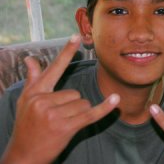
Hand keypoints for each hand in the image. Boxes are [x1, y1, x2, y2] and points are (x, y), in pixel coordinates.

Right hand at [0, 34, 119, 163]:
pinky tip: (115, 101)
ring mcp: (53, 114)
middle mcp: (43, 100)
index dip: (67, 52)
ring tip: (61, 125)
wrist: (24, 156)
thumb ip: (33, 79)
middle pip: (76, 93)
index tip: (76, 36)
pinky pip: (90, 114)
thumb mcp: (26, 101)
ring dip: (78, 115)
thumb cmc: (27, 126)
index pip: (54, 68)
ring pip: (83, 104)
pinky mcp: (65, 127)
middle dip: (73, 106)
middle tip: (58, 119)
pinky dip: (104, 109)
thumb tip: (29, 58)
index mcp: (35, 93)